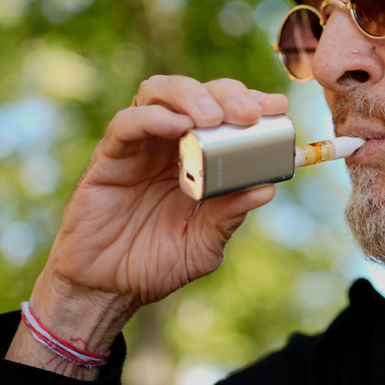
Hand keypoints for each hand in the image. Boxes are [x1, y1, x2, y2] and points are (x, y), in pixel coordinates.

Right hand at [7, 76, 287, 374]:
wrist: (107, 290)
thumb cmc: (155, 265)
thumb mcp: (202, 244)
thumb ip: (228, 216)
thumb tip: (266, 188)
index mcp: (198, 159)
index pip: (226, 114)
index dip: (251, 103)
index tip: (277, 108)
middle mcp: (168, 145)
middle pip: (197, 94)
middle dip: (227, 94)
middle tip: (249, 114)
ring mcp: (138, 148)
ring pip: (160, 93)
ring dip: (190, 96)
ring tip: (213, 117)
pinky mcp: (109, 159)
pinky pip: (126, 124)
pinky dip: (152, 117)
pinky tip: (177, 126)